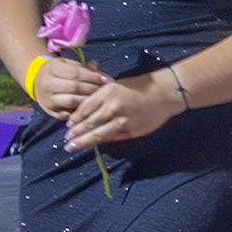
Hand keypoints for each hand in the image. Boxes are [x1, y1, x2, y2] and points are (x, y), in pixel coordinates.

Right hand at [31, 56, 109, 121]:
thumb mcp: (69, 64)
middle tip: (107, 90)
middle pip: (75, 88)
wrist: (38, 81)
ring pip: (72, 102)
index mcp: (53, 69)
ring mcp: (48, 99)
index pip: (76, 73)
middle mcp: (48, 85)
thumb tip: (102, 74)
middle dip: (94, 89)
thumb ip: (85, 68)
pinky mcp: (51, 111)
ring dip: (89, 101)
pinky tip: (92, 108)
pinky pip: (69, 113)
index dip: (94, 76)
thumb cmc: (60, 71)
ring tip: (101, 98)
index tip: (108, 79)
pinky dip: (81, 112)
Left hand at [65, 70, 179, 148]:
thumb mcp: (116, 84)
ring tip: (72, 147)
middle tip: (66, 141)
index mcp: (107, 93)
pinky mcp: (132, 130)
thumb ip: (99, 96)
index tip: (68, 126)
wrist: (165, 93)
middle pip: (88, 123)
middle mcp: (112, 107)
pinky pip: (112, 137)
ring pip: (97, 134)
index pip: (84, 109)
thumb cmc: (139, 87)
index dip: (74, 119)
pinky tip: (94, 145)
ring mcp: (122, 120)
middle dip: (75, 133)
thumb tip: (82, 110)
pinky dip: (101, 142)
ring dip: (83, 142)